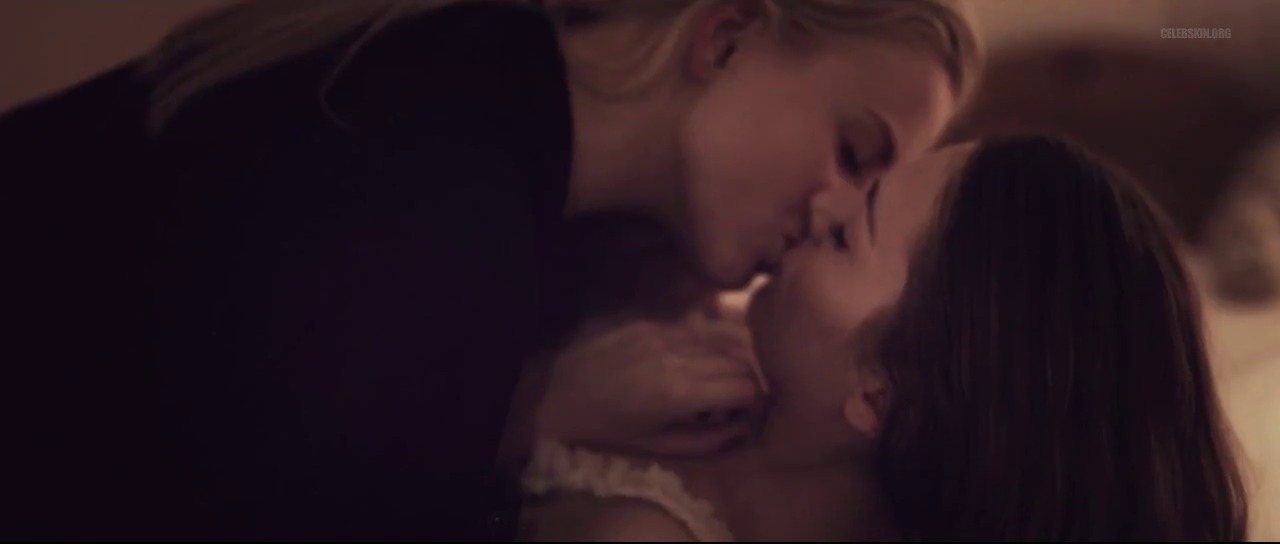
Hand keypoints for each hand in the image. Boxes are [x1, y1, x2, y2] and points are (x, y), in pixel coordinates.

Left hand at [535, 315, 767, 456]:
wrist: (557, 392)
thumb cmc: (608, 429)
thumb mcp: (659, 447)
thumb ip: (710, 439)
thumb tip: (747, 425)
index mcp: (679, 391)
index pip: (746, 386)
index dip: (758, 402)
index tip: (753, 413)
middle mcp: (677, 354)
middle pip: (741, 360)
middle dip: (750, 381)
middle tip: (741, 401)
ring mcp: (665, 331)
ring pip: (723, 339)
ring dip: (732, 361)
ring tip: (720, 383)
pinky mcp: (652, 320)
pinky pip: (697, 330)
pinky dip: (708, 347)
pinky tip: (695, 365)